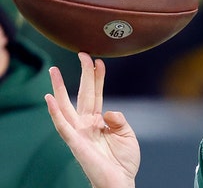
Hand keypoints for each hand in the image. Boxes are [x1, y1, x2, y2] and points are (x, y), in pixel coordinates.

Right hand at [45, 52, 139, 187]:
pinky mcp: (75, 142)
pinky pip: (62, 125)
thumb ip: (119, 118)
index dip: (97, 77)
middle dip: (82, 74)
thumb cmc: (123, 161)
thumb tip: (108, 111)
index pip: (96, 93)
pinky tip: (48, 99)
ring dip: (58, 88)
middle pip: (82, 94)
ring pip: (65, 106)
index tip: (99, 60)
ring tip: (54, 71)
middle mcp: (86, 124)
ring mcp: (79, 132)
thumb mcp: (127, 134)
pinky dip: (54, 112)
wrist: (120, 182)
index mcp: (99, 120)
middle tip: (82, 53)